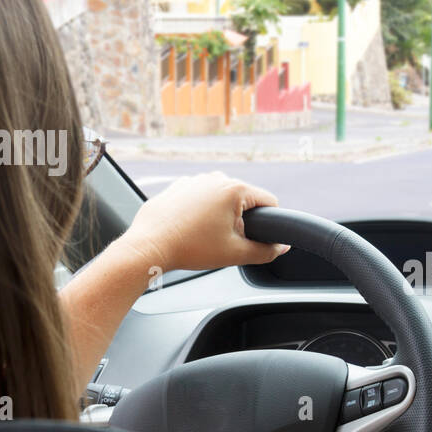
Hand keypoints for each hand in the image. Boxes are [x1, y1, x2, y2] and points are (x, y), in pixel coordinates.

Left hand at [120, 172, 287, 273]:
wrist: (149, 245)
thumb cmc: (190, 248)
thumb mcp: (235, 254)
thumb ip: (265, 251)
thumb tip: (281, 247)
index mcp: (234, 189)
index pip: (269, 201)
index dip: (269, 223)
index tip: (255, 238)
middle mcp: (215, 178)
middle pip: (244, 200)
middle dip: (241, 220)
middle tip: (224, 241)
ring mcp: (194, 180)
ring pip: (221, 199)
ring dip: (220, 215)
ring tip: (204, 236)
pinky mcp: (178, 186)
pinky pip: (200, 198)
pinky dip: (200, 212)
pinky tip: (189, 229)